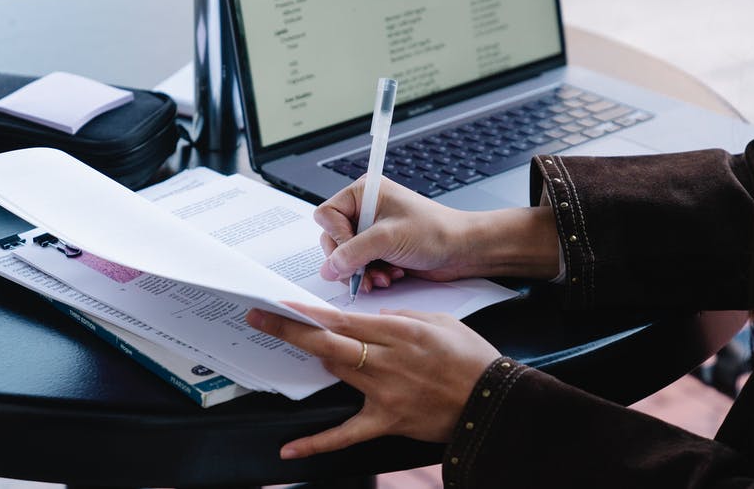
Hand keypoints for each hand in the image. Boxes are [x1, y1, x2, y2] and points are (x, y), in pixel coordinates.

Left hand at [246, 302, 499, 457]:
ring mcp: (385, 392)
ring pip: (336, 371)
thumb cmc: (472, 358)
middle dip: (290, 329)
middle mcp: (388, 359)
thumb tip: (373, 318)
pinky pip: (345, 435)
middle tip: (259, 318)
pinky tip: (289, 450)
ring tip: (289, 350)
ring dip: (315, 360)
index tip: (281, 303)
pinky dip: (316, 443)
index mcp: (401, 331)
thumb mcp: (441, 321)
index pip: (343, 318)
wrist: (494, 400)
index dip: (308, 311)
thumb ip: (403, 317)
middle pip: (328, 342)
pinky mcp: (388, 421)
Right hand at [315, 177, 481, 288]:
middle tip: (365, 273)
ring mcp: (371, 230)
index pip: (327, 215)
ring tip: (384, 276)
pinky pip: (360, 266)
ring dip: (362, 272)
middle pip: (333, 239)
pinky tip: (391, 275)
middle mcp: (365, 210)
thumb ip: (352, 252)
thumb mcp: (388, 238)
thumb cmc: (435, 231)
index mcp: (364, 193)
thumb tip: (329, 266)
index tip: (352, 253)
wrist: (462, 250)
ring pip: (345, 257)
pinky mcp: (379, 249)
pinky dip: (372, 275)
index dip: (336, 237)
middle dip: (350, 261)